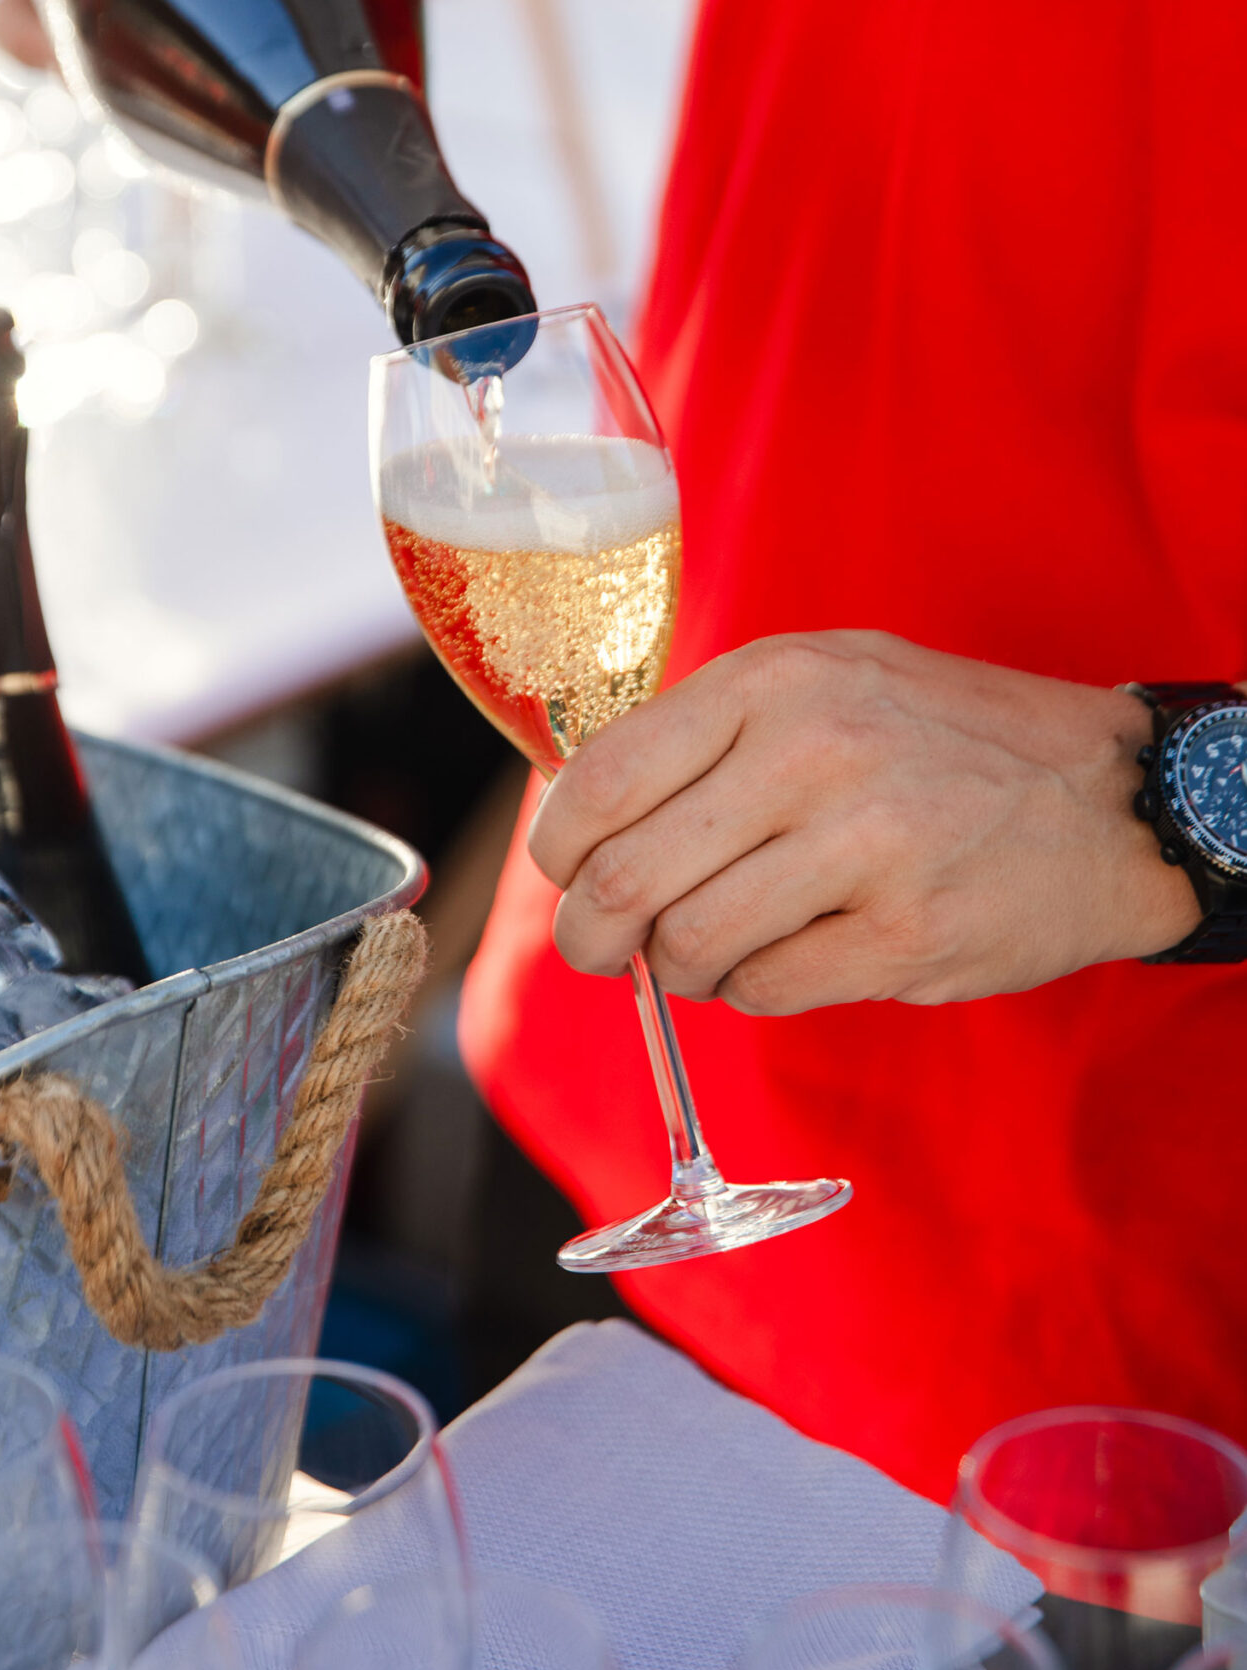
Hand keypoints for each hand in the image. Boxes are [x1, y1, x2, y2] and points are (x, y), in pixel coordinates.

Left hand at [527, 630, 1200, 1012]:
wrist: (1111, 796)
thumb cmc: (943, 738)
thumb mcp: (825, 680)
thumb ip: (711, 732)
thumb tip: (585, 815)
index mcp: (773, 680)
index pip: (604, 779)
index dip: (557, 849)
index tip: (563, 875)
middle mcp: (813, 752)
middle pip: (629, 875)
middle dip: (592, 933)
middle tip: (601, 949)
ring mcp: (865, 844)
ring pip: (691, 943)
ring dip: (677, 968)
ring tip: (703, 953)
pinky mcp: (906, 934)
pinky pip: (767, 988)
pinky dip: (749, 990)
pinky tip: (778, 962)